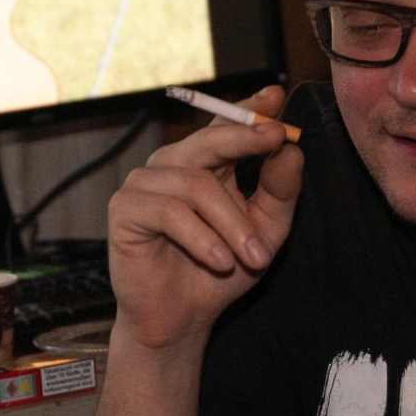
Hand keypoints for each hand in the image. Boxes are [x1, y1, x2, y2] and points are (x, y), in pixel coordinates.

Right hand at [106, 86, 303, 350]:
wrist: (183, 318)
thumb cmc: (222, 271)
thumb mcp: (265, 232)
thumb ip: (279, 192)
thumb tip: (292, 149)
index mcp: (206, 163)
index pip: (226, 125)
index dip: (249, 108)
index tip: (275, 97)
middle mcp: (173, 164)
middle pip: (209, 139)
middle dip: (246, 139)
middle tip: (277, 140)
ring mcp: (145, 183)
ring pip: (196, 185)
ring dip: (232, 225)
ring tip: (254, 258)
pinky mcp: (124, 209)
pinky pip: (169, 212)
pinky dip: (202, 239)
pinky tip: (220, 261)